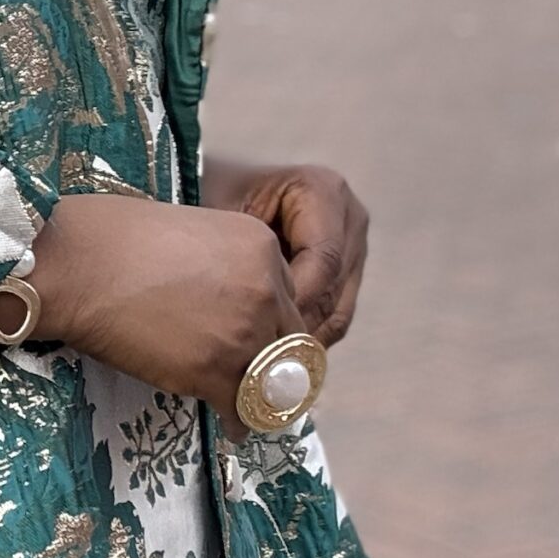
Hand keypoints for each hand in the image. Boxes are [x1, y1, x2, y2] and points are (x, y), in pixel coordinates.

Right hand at [27, 192, 309, 434]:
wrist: (75, 265)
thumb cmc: (110, 238)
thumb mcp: (192, 230)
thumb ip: (223, 264)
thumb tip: (219, 300)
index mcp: (261, 247)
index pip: (288, 297)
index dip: (269, 322)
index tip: (256, 339)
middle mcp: (264, 289)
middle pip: (290, 341)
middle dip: (277, 363)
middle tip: (262, 381)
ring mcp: (241, 332)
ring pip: (271, 380)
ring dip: (261, 397)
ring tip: (249, 409)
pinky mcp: (212, 370)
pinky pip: (241, 408)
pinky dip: (237, 422)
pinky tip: (230, 426)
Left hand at [206, 158, 369, 346]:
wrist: (206, 189)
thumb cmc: (208, 198)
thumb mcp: (222, 219)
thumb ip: (245, 261)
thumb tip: (265, 320)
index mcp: (323, 191)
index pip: (323, 259)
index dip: (296, 300)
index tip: (261, 330)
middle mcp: (348, 217)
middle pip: (334, 288)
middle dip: (299, 329)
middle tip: (263, 362)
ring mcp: (352, 246)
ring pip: (338, 309)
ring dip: (304, 343)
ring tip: (267, 367)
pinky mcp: (345, 273)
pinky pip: (333, 316)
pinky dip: (305, 340)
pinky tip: (274, 359)